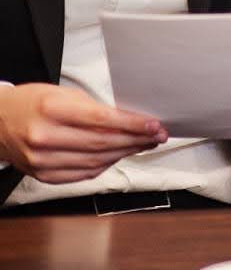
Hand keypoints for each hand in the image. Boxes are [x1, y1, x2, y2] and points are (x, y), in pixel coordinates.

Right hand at [0, 83, 164, 182]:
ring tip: (144, 145)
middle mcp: (44, 137)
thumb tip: (130, 121)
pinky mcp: (42, 175)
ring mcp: (42, 160)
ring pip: (96, 161)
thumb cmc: (33, 103)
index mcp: (52, 110)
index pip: (102, 120)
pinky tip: (120, 156)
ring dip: (125, 153)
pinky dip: (106, 165)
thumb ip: (94, 108)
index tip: (154, 125)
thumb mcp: (63, 94)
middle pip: (102, 143)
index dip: (133, 125)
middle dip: (136, 140)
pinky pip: (83, 173)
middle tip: (157, 136)